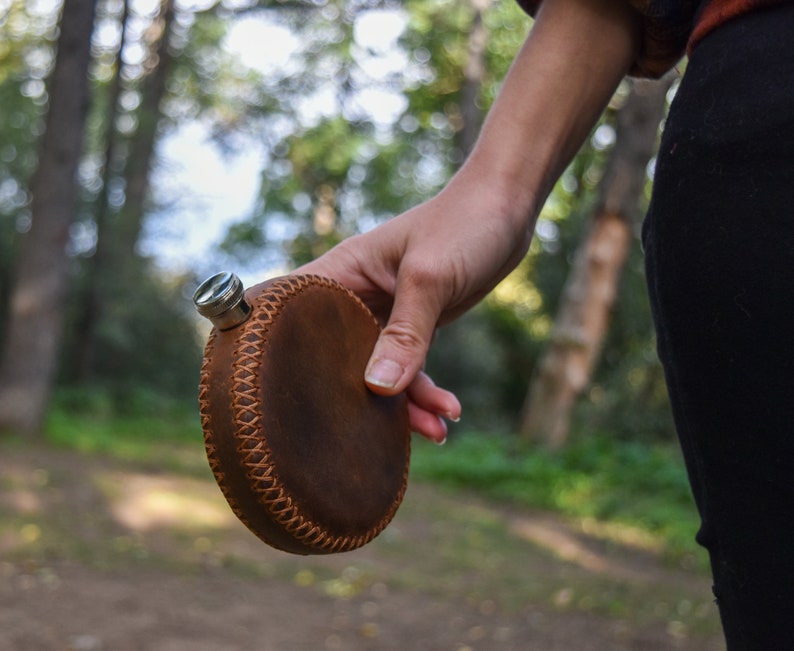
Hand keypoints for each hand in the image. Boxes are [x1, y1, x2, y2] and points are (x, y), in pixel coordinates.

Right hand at [297, 0, 638, 441]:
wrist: (507, 209)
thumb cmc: (464, 225)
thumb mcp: (432, 278)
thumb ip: (406, 334)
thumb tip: (378, 390)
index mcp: (341, 273)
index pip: (289, 313)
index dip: (270, 351)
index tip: (260, 397)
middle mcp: (354, 296)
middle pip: (334, 358)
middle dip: (353, 401)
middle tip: (363, 442)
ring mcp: (383, 313)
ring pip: (377, 371)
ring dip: (405, 406)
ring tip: (438, 431)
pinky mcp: (411, 324)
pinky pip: (408, 368)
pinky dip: (425, 392)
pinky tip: (448, 413)